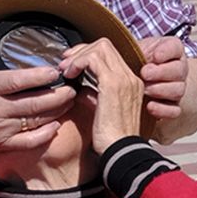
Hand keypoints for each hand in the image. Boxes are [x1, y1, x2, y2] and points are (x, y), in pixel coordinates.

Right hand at [0, 32, 67, 161]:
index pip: (19, 80)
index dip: (41, 76)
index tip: (55, 71)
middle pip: (35, 102)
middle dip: (58, 95)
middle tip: (72, 87)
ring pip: (36, 120)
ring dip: (57, 111)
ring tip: (70, 102)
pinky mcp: (0, 144)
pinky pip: (28, 142)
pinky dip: (45, 135)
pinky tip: (56, 126)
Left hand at [61, 39, 146, 155]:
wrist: (121, 152)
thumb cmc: (111, 139)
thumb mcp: (103, 111)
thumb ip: (95, 95)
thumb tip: (79, 87)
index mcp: (130, 82)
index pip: (109, 53)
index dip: (88, 54)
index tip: (72, 65)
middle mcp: (130, 77)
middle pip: (105, 45)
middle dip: (81, 50)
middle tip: (65, 64)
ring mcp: (124, 79)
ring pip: (99, 47)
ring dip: (78, 55)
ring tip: (65, 70)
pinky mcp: (113, 84)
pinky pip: (93, 59)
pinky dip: (78, 62)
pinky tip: (69, 75)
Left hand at [136, 34, 191, 127]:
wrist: (131, 80)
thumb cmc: (132, 61)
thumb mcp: (131, 50)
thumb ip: (131, 48)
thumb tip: (114, 49)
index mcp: (170, 50)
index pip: (176, 47)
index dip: (167, 51)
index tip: (155, 56)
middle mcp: (178, 68)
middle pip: (179, 70)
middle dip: (161, 72)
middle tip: (144, 73)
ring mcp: (176, 88)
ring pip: (178, 90)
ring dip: (160, 90)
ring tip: (143, 90)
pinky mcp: (172, 106)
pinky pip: (175, 110)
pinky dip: (163, 109)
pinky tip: (149, 106)